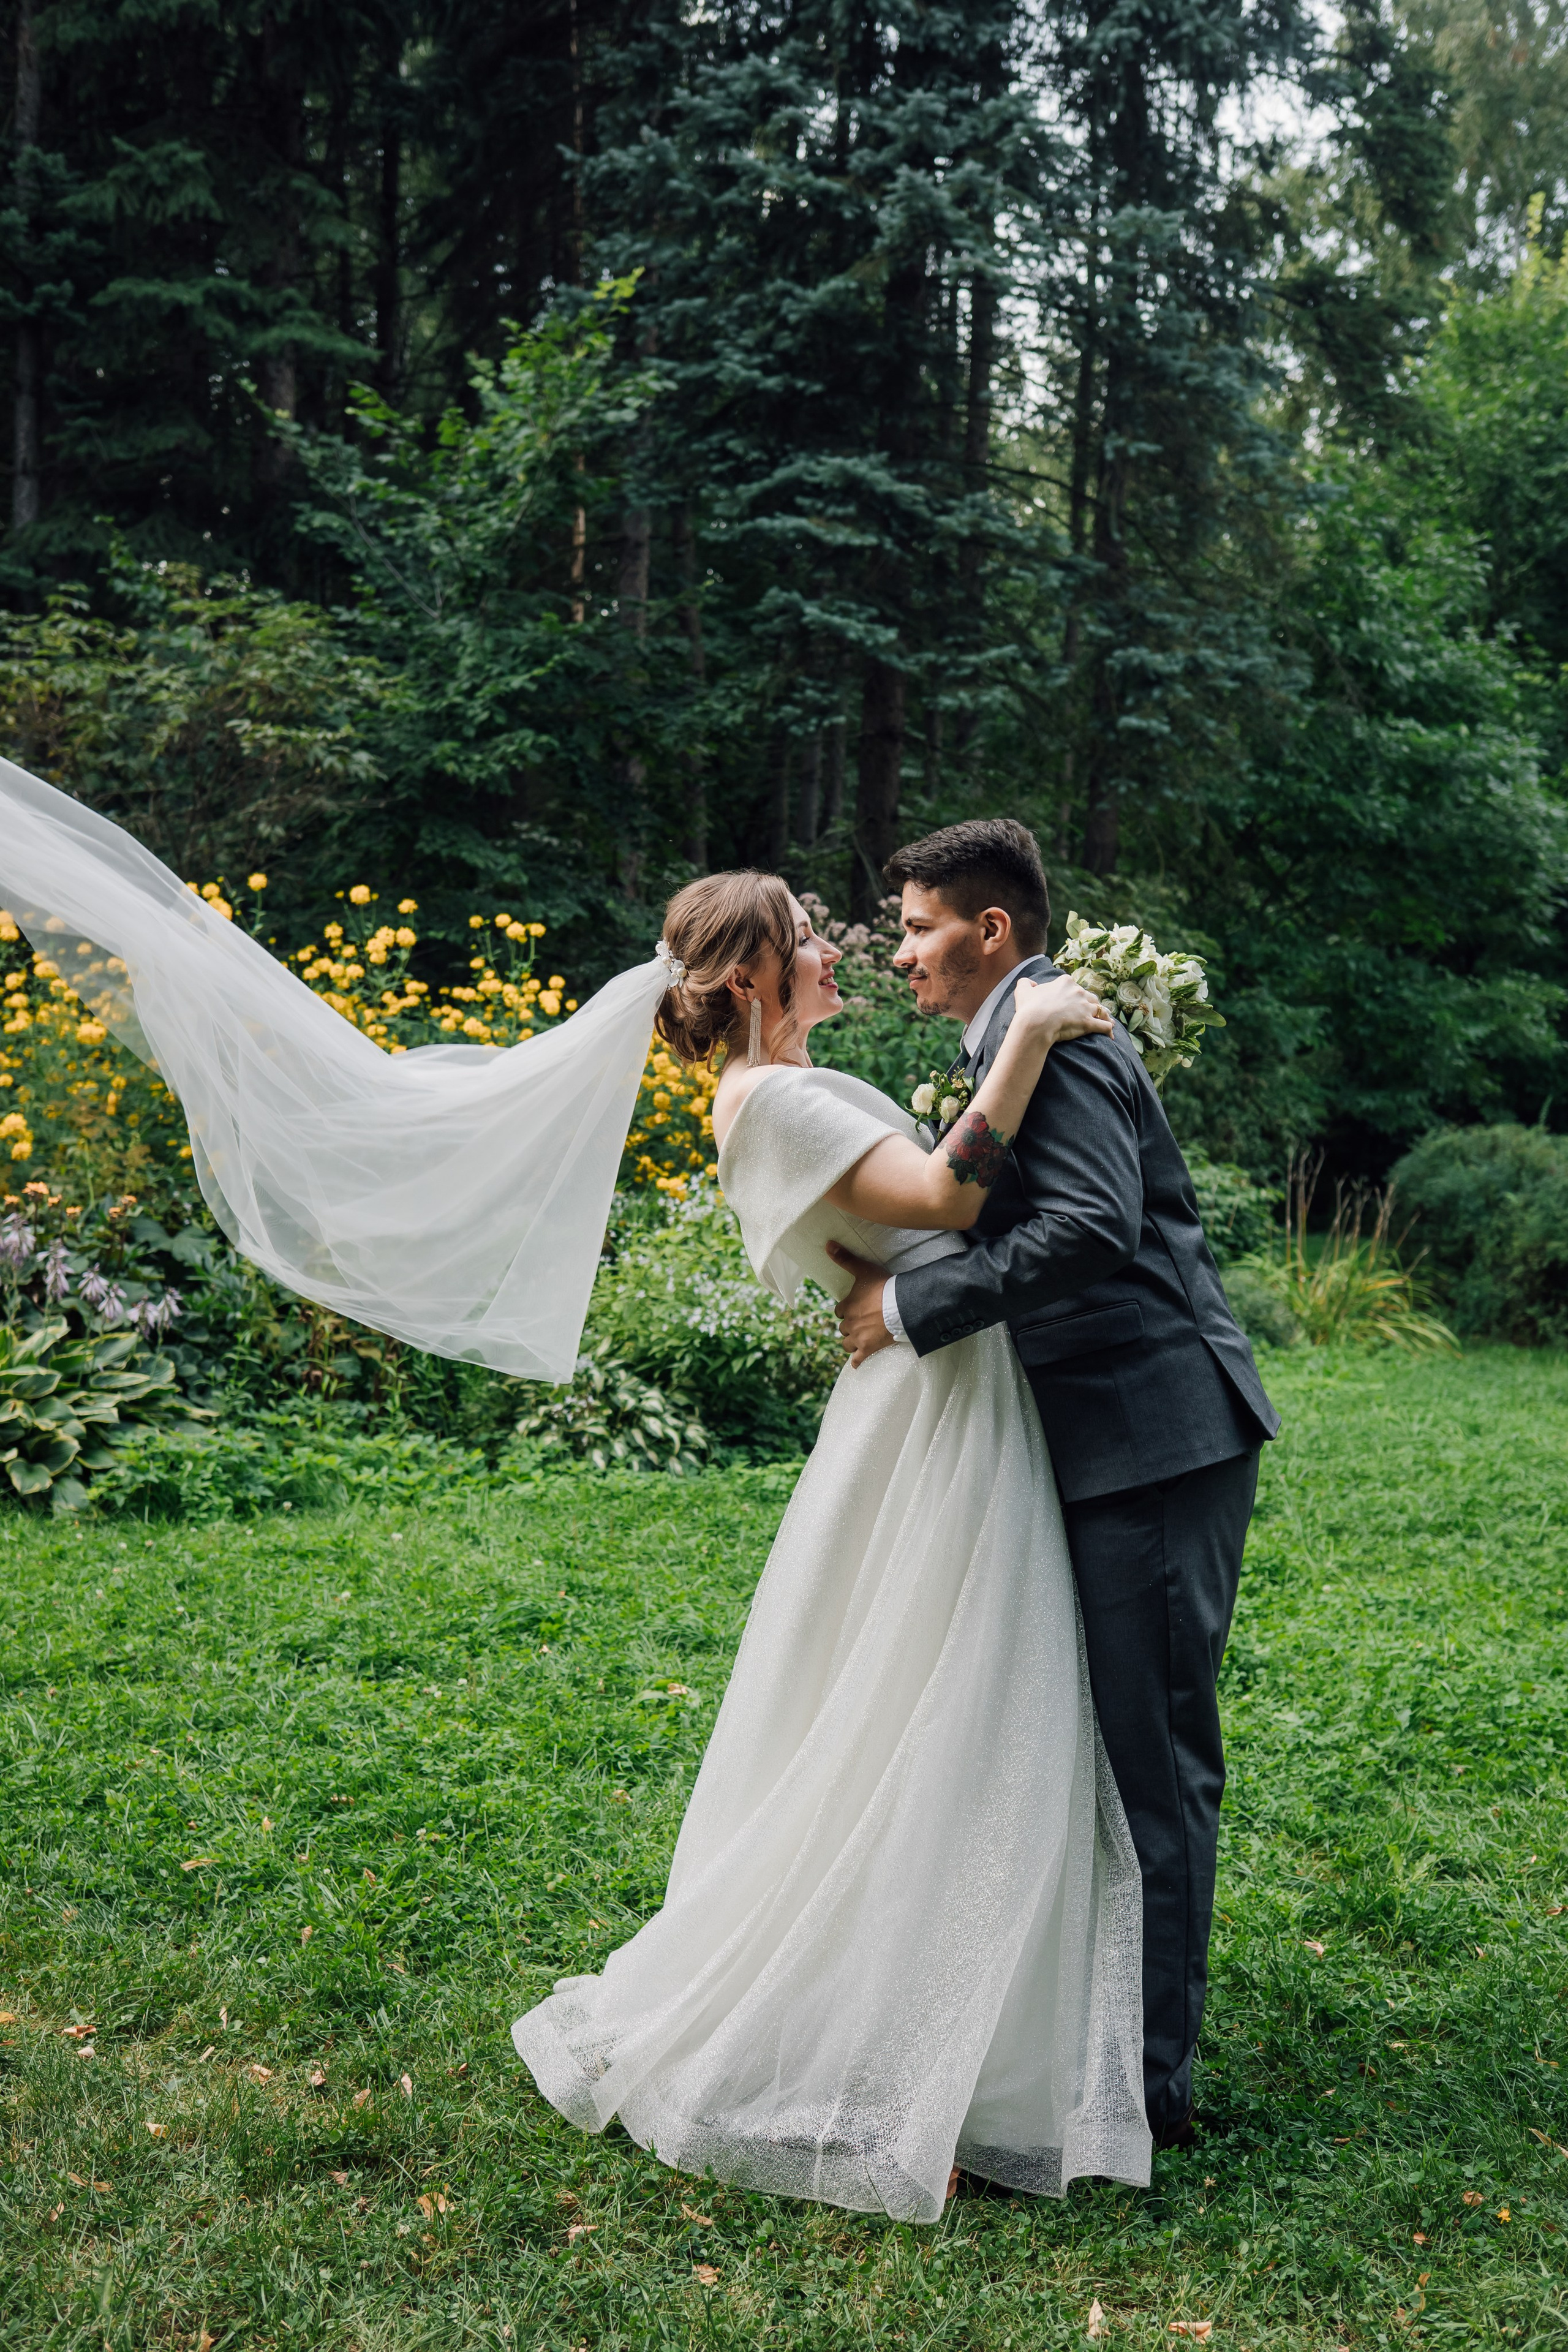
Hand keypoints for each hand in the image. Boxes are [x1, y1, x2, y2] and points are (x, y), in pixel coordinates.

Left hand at [825, 1240, 893, 1367]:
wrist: (902, 1306)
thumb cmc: (884, 1286)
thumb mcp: (864, 1269)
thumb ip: (845, 1258)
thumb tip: (827, 1244)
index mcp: (847, 1306)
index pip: (840, 1311)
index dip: (846, 1310)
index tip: (855, 1309)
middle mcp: (849, 1323)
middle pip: (843, 1328)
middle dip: (850, 1326)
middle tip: (862, 1323)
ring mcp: (858, 1338)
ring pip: (846, 1344)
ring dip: (851, 1342)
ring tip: (860, 1339)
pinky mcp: (868, 1349)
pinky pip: (857, 1359)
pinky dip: (857, 1361)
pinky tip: (858, 1362)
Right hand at [1011, 971, 1113, 1045]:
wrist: (1034, 1023)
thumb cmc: (1028, 1008)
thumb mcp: (1022, 991)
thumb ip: (1025, 983)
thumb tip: (1030, 983)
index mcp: (1065, 982)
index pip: (1075, 987)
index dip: (1076, 995)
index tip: (1075, 1002)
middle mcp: (1078, 992)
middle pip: (1090, 997)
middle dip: (1092, 1005)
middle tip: (1094, 1013)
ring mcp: (1085, 1007)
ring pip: (1100, 1010)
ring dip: (1105, 1016)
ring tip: (1108, 1022)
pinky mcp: (1088, 1022)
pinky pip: (1104, 1026)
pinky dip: (1108, 1030)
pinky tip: (1110, 1035)